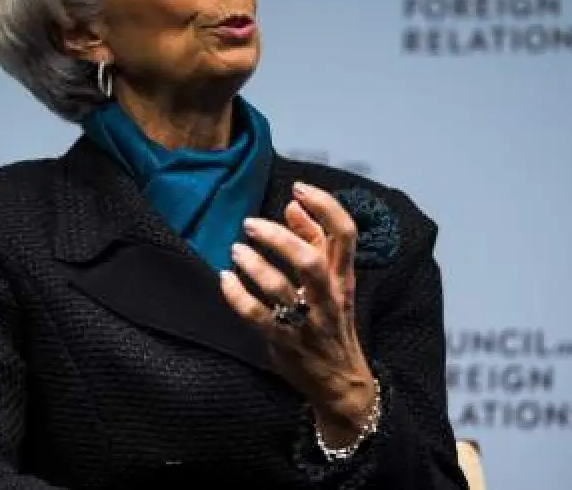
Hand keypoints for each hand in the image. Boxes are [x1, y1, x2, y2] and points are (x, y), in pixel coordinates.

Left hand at [220, 181, 376, 446]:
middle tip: (250, 224)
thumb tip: (292, 205)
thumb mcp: (333, 281)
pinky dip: (238, 296)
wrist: (342, 383)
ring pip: (281, 289)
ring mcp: (308, 322)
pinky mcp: (286, 343)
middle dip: (278, 238)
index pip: (345, 233)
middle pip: (309, 260)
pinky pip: (258, 317)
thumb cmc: (332, 322)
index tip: (298, 189)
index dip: (324, 205)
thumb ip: (315, 240)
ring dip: (254, 266)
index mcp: (342, 276)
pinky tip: (226, 279)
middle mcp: (328, 297)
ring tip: (236, 251)